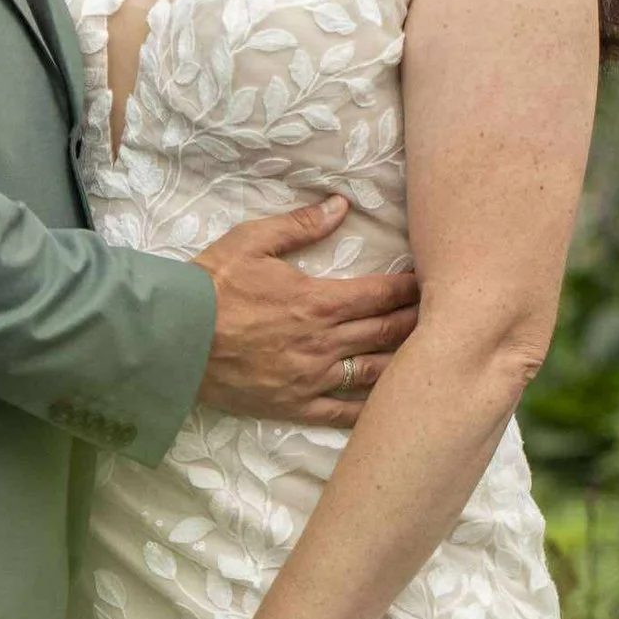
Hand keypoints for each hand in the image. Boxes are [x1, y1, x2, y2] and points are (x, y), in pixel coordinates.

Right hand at [193, 198, 419, 424]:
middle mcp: (323, 344)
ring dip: (408, 363)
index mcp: (317, 302)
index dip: (412, 288)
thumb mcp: (251, 240)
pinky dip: (373, 409)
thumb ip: (301, 225)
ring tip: (433, 356)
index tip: (434, 281)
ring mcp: (312, 380)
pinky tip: (393, 405)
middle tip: (447, 315)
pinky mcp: (295, 406)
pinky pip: (344, 414)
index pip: (382, 294)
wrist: (171, 339)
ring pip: (376, 374)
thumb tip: (342, 205)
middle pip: (388, 333)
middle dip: (420, 322)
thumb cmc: (210, 286)